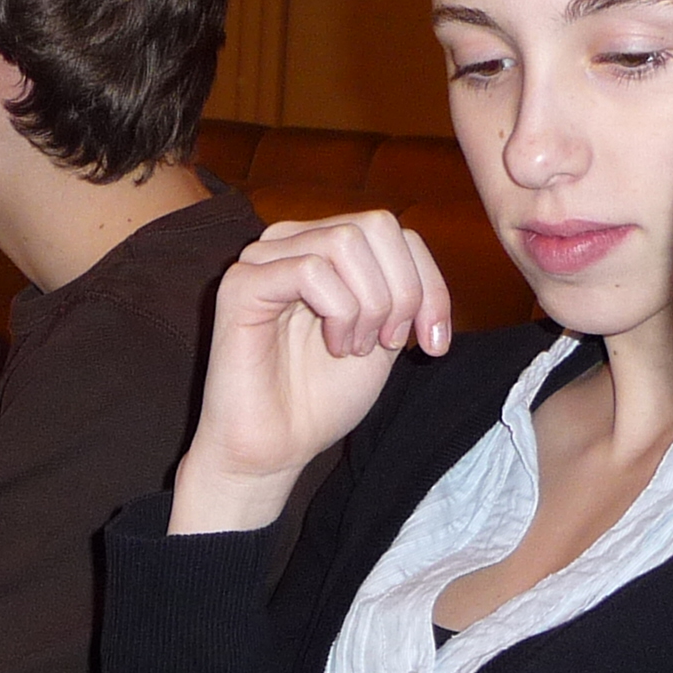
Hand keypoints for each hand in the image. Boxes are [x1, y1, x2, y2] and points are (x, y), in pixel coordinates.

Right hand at [173, 216, 452, 534]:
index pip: (393, 230)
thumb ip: (403, 294)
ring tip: (355, 347)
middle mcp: (290, 241)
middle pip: (375, 225)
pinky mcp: (240, 285)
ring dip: (369, 303)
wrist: (274, 448)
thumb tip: (425, 272)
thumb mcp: (383, 336)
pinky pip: (309, 270)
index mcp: (322, 247)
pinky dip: (339, 312)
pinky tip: (334, 347)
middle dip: (403, 290)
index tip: (432, 344)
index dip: (429, 284)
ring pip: (344, 242)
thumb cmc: (319, 397)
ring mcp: (261, 259)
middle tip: (389, 342)